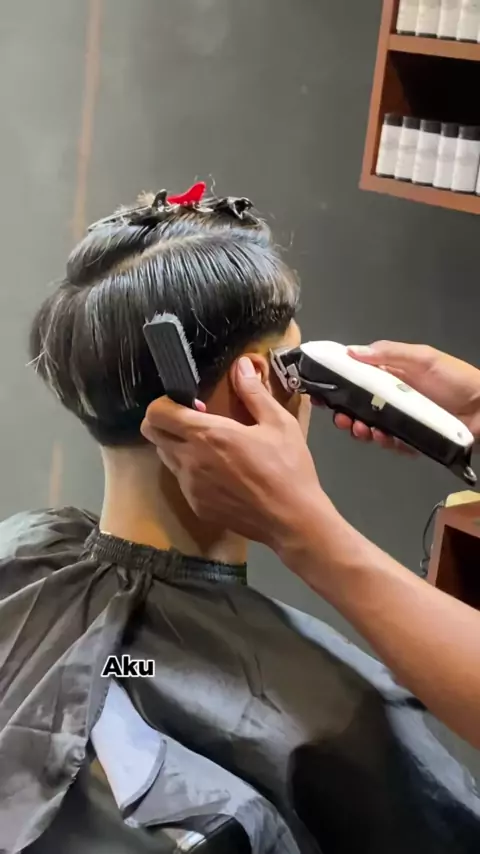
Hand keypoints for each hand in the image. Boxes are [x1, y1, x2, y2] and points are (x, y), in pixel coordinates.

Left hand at [141, 358, 331, 551]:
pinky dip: (192, 472)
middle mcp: (189, 460)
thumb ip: (254, 392)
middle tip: (195, 422)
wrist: (292, 520)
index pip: (157, 413)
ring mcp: (190, 486)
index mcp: (207, 435)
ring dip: (179, 446)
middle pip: (151, 434)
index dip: (166, 403)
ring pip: (166, 457)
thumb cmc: (288, 467)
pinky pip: (182, 481)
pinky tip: (222, 475)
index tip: (193, 405)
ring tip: (211, 448)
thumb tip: (242, 364)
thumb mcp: (278, 423)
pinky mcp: (196, 506)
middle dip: (165, 422)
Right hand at [333, 341, 479, 450]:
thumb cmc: (455, 380)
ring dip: (360, 430)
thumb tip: (351, 351)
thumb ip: (388, 353)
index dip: (339, 386)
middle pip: (360, 408)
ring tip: (360, 429)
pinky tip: (382, 438)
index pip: (358, 381)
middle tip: (340, 417)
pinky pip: (392, 444)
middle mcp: (394, 399)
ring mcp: (403, 421)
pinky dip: (384, 442)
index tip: (323, 392)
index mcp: (393, 377)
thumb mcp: (423, 358)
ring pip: (372, 428)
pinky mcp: (413, 441)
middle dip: (345, 413)